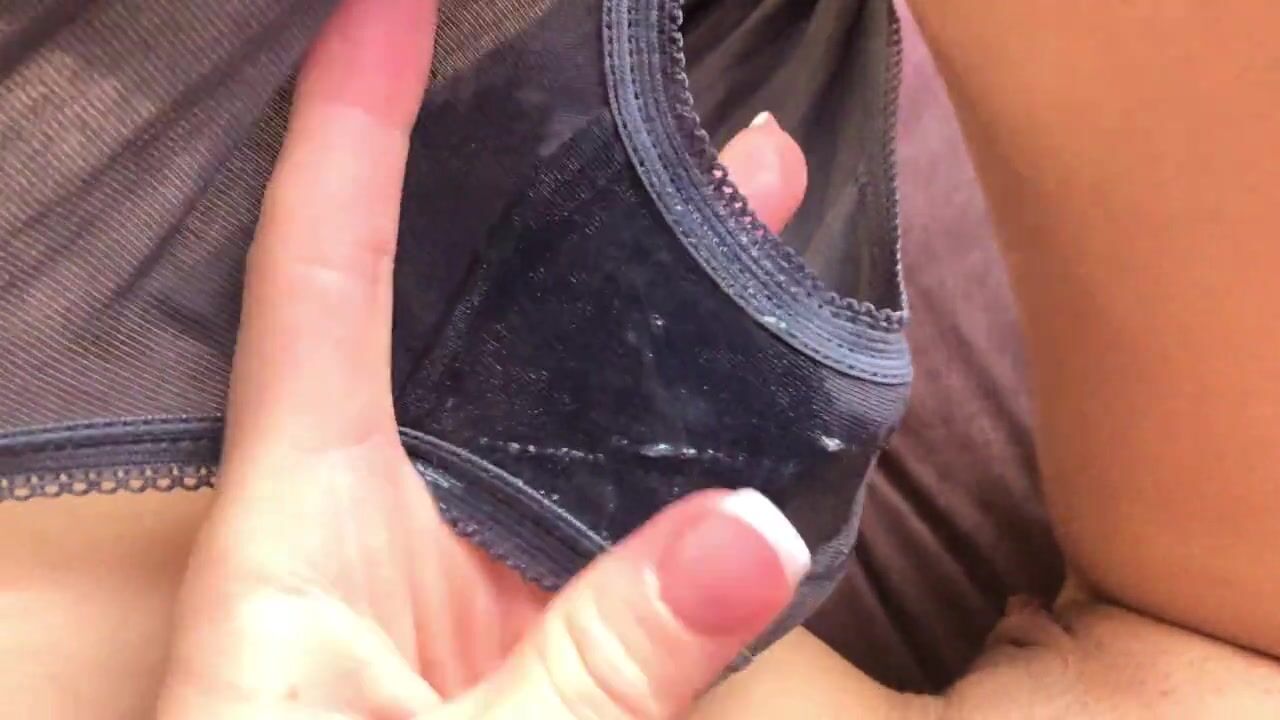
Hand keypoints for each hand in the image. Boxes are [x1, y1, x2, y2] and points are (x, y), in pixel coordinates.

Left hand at [156, 0, 808, 716]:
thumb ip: (597, 663)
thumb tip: (744, 532)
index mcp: (303, 521)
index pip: (320, 271)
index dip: (349, 124)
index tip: (387, 3)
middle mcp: (375, 518)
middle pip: (468, 316)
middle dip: (572, 206)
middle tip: (691, 134)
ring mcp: (452, 571)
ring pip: (550, 405)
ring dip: (648, 316)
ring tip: (754, 220)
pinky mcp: (509, 630)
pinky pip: (595, 507)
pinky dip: (666, 448)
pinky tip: (743, 406)